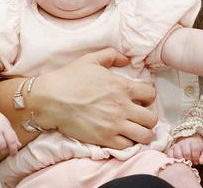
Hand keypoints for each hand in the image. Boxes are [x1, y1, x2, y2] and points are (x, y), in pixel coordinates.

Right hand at [29, 47, 157, 149]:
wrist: (50, 99)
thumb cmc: (70, 78)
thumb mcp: (91, 59)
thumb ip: (112, 55)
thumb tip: (126, 59)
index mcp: (122, 86)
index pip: (151, 94)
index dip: (148, 96)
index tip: (141, 99)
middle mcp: (122, 107)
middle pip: (152, 118)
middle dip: (149, 117)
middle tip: (139, 116)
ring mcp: (114, 125)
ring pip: (145, 135)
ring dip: (142, 132)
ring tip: (134, 129)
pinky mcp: (104, 139)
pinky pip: (128, 147)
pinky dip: (128, 143)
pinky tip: (121, 137)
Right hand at [167, 134, 202, 164]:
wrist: (189, 143)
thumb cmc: (198, 150)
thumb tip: (201, 161)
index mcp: (194, 141)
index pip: (195, 149)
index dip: (196, 157)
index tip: (197, 161)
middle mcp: (184, 142)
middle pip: (186, 153)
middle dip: (189, 160)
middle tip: (191, 162)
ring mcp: (177, 145)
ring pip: (177, 155)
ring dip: (182, 161)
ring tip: (185, 162)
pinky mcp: (171, 150)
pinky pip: (170, 155)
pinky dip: (173, 160)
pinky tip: (178, 162)